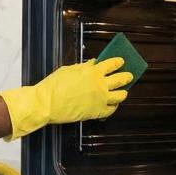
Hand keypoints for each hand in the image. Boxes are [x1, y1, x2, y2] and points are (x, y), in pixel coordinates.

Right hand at [0, 57, 132, 140]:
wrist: (47, 104)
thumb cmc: (54, 86)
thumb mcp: (69, 70)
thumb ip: (84, 67)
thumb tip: (93, 64)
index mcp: (93, 72)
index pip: (112, 64)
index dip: (118, 62)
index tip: (121, 61)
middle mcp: (100, 85)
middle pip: (121, 79)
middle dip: (126, 76)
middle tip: (128, 76)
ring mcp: (100, 100)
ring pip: (120, 96)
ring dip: (123, 92)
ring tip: (123, 92)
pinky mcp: (96, 112)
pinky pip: (111, 110)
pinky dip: (113, 106)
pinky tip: (113, 105)